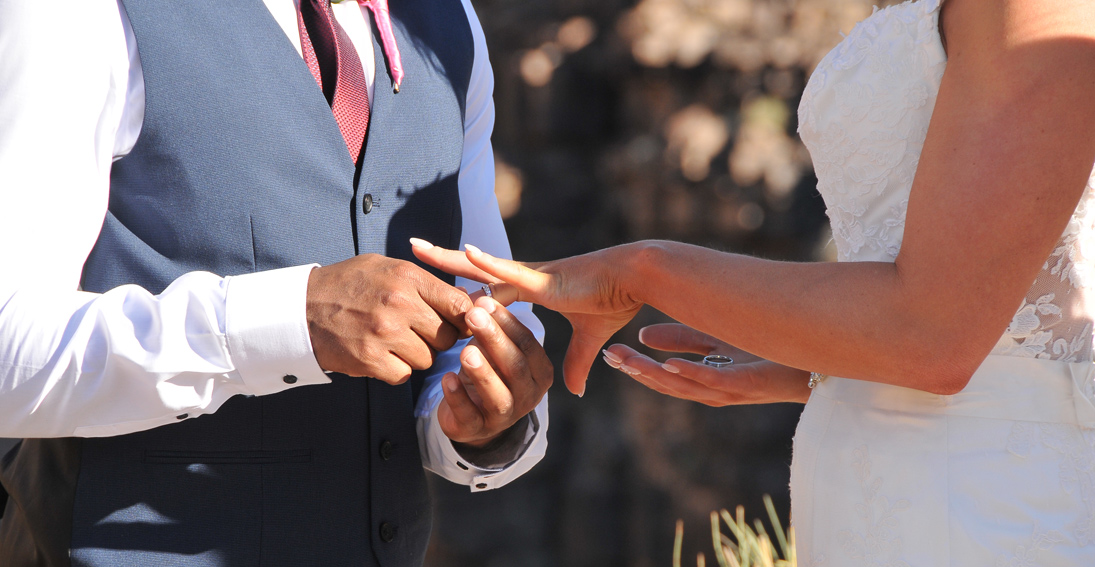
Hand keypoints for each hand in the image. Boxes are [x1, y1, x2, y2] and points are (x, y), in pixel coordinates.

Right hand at [306, 254, 473, 383]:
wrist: (302, 308)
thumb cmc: (350, 285)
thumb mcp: (386, 267)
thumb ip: (425, 281)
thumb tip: (467, 299)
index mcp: (408, 277)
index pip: (460, 305)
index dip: (464, 319)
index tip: (458, 323)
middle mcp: (399, 304)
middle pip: (448, 336)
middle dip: (439, 339)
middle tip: (420, 334)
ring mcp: (384, 333)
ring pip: (428, 358)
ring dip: (417, 355)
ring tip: (396, 342)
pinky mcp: (370, 359)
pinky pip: (404, 374)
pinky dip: (397, 369)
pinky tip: (382, 355)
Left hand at [411, 238, 641, 396]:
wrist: (636, 280)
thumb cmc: (615, 300)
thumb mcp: (588, 338)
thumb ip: (576, 360)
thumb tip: (575, 390)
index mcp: (534, 288)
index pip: (490, 286)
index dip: (465, 282)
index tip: (439, 279)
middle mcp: (527, 278)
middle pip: (475, 269)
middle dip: (444, 259)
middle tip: (412, 247)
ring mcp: (534, 276)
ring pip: (483, 266)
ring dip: (452, 258)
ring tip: (420, 247)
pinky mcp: (547, 280)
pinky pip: (512, 272)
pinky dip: (490, 263)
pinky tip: (467, 252)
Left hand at [438, 296, 552, 446]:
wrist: (471, 414)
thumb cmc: (488, 370)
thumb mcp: (495, 346)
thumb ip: (493, 322)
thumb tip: (482, 293)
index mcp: (539, 372)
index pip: (528, 345)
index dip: (507, 322)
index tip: (486, 302)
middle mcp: (529, 396)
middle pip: (516, 367)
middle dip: (495, 340)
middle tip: (474, 316)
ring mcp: (505, 417)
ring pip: (498, 396)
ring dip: (482, 372)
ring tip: (465, 351)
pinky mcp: (477, 430)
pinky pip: (469, 415)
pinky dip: (458, 396)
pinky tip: (447, 378)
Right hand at [602, 323, 810, 404]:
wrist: (814, 363)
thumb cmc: (766, 354)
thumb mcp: (716, 341)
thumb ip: (682, 338)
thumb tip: (643, 334)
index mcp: (702, 382)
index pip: (660, 376)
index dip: (634, 367)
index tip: (607, 354)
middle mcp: (712, 391)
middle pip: (665, 384)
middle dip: (635, 370)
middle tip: (608, 356)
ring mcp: (729, 390)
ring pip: (683, 386)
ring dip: (653, 373)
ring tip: (630, 360)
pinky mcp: (748, 383)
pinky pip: (713, 381)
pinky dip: (691, 373)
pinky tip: (670, 363)